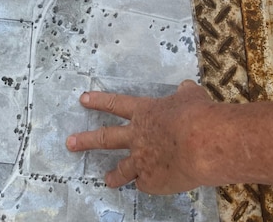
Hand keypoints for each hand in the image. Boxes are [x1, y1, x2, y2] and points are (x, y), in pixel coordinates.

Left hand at [66, 80, 213, 193]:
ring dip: (114, 175)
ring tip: (107, 180)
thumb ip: (185, 93)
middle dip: (86, 140)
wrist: (202, 143)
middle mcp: (137, 137)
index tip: (83, 99)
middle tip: (70, 143)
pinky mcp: (151, 181)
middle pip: (106, 138)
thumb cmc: (199, 115)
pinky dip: (150, 184)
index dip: (99, 101)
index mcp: (145, 113)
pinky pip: (147, 184)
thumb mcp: (191, 97)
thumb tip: (186, 87)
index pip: (116, 104)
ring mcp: (141, 160)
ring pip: (122, 169)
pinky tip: (154, 185)